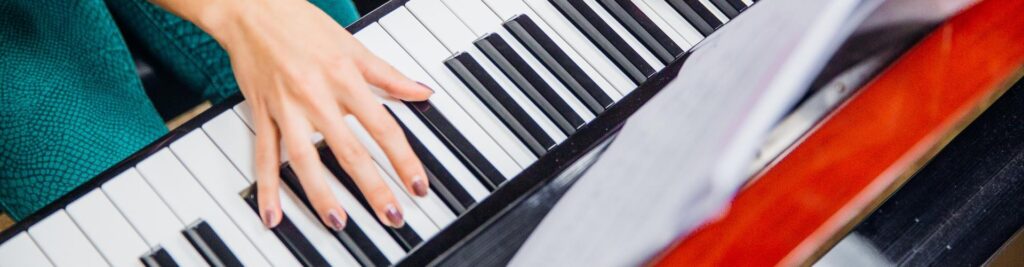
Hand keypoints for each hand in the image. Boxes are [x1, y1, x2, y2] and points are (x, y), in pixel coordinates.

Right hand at [179, 0, 432, 229]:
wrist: (251, 10)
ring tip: (338, 221)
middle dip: (372, 187)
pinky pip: (264, 156)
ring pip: (305, 160)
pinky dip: (268, 187)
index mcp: (344, 79)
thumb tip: (422, 92)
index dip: (403, 159)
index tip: (417, 185)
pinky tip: (273, 214)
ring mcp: (286, 109)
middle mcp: (316, 97)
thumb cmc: (301, 24)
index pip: (383, 127)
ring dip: (322, 195)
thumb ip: (389, 76)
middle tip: (390, 215)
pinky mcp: (262, 114)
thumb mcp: (353, 46)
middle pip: (349, 150)